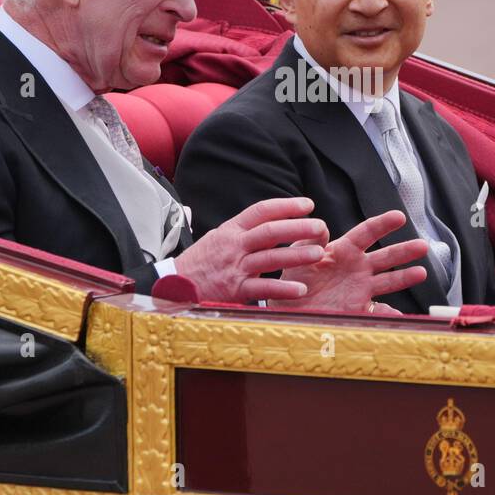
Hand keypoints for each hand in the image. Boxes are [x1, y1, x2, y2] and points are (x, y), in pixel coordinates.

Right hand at [174, 197, 328, 302]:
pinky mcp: (235, 290)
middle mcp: (234, 245)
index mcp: (232, 229)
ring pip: (270, 257)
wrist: (174, 285)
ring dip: (297, 255)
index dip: (286, 205)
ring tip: (318, 253)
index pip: (262, 210)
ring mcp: (235, 267)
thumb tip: (271, 219)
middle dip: (298, 227)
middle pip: (270, 231)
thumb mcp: (219, 237)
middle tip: (320, 226)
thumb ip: (243, 230)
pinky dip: (283, 289)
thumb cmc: (201, 262)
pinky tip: (300, 289)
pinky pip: (263, 288)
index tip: (308, 204)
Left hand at [280, 209, 428, 313]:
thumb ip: (309, 240)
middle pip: (385, 256)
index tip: (399, 217)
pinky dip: (388, 314)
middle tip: (423, 246)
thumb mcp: (297, 254)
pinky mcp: (357, 309)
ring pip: (388, 281)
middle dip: (404, 251)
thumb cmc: (292, 277)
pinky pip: (377, 311)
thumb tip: (322, 226)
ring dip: (405, 277)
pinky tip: (398, 315)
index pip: (367, 232)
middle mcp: (356, 268)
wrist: (287, 308)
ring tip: (421, 273)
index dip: (383, 224)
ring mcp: (360, 289)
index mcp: (343, 250)